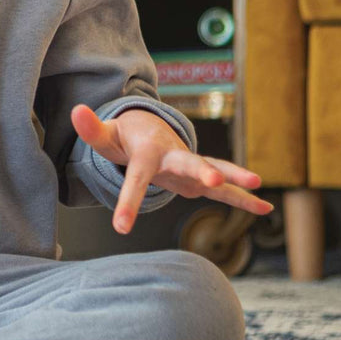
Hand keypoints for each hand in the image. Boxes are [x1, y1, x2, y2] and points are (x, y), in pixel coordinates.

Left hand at [70, 103, 273, 234]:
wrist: (148, 130)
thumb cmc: (124, 137)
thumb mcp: (105, 136)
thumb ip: (91, 129)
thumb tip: (75, 111)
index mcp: (147, 152)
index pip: (135, 179)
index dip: (128, 202)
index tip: (121, 228)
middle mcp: (173, 156)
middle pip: (187, 163)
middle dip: (200, 172)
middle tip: (212, 181)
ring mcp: (190, 165)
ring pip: (214, 171)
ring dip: (233, 179)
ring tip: (257, 185)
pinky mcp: (199, 178)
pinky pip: (224, 189)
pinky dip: (243, 198)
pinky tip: (265, 209)